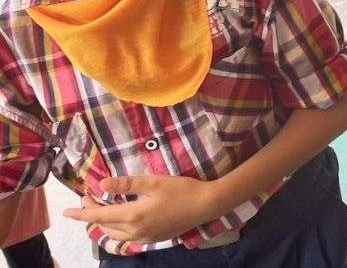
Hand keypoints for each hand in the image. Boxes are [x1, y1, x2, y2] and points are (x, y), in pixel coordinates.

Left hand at [63, 175, 219, 244]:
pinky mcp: (153, 238)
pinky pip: (127, 237)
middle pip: (105, 226)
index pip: (99, 216)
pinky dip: (118, 228)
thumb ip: (127, 184)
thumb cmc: (182, 190)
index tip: (66, 211)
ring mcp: (145, 237)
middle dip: (93, 214)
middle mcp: (136, 231)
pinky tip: (123, 217)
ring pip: (115, 234)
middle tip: (89, 198)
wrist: (206, 205)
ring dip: (104, 223)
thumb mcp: (154, 182)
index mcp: (133, 216)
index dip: (81, 213)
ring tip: (103, 208)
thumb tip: (102, 184)